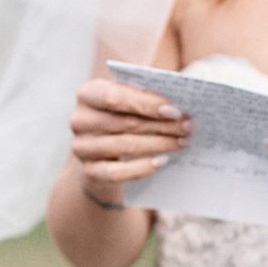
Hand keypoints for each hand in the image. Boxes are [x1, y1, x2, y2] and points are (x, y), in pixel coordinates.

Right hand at [68, 77, 190, 207]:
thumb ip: (146, 97)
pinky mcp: (89, 171)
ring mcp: (82, 148)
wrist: (102, 152)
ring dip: (159, 144)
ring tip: (181, 143)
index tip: (174, 110)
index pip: (115, 97)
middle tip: (187, 127)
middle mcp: (80, 120)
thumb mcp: (129, 101)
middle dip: (162, 125)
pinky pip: (118, 172)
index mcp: (88, 94)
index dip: (146, 103)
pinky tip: (162, 162)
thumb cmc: (122, 117)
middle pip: (126, 123)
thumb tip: (176, 107)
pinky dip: (142, 167)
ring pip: (125, 146)